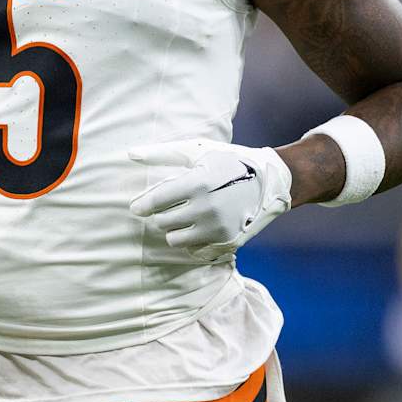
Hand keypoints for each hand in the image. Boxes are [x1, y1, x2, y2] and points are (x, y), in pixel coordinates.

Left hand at [127, 140, 293, 262]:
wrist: (270, 181)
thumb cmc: (228, 161)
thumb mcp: (197, 151)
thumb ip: (162, 154)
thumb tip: (130, 154)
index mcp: (198, 183)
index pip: (156, 201)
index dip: (141, 205)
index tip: (135, 207)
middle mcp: (208, 209)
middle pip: (162, 222)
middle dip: (162, 214)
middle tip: (171, 206)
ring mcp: (219, 229)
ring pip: (175, 240)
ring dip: (175, 229)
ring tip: (186, 216)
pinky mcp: (228, 244)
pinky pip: (194, 251)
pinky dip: (193, 241)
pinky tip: (201, 227)